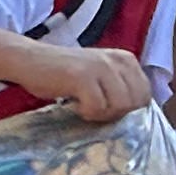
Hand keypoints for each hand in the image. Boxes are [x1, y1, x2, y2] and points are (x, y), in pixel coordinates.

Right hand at [20, 40, 154, 124]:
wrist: (30, 60)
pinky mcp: (83, 77)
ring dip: (100, 113)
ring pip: (119, 106)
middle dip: (115, 113)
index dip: (127, 109)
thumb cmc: (64, 74)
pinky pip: (97, 107)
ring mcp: (101, 67)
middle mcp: (118, 60)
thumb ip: (120, 88)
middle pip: (134, 103)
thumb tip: (136, 114)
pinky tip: (74, 104)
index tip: (105, 106)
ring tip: (83, 105)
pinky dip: (85, 112)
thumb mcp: (100, 76)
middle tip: (93, 107)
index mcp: (126, 59)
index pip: (145, 95)